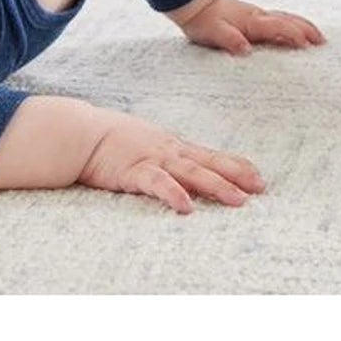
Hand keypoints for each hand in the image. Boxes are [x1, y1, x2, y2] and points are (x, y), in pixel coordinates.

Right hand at [79, 110, 266, 215]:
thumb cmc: (109, 140)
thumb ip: (163, 156)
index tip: (258, 176)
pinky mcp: (134, 172)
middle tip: (261, 188)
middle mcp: (169, 152)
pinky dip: (174, 195)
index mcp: (172, 146)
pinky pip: (158, 185)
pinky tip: (187, 207)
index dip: (236, 165)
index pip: (210, 156)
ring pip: (192, 174)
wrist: (79, 132)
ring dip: (217, 186)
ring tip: (238, 200)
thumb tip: (180, 168)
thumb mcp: (144, 144)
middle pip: (209, 163)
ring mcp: (153, 160)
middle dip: (237, 176)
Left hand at [178, 0, 326, 56]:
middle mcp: (259, 16)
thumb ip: (229, 39)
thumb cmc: (204, 21)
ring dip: (303, 26)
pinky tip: (295, 29)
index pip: (278, 27)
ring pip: (286, 18)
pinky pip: (280, 19)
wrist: (195, 4)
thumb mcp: (213, 32)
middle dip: (308, 30)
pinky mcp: (254, 17)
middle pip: (289, 20)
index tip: (307, 46)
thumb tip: (245, 49)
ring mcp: (258, 15)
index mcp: (252, 22)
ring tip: (317, 37)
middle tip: (323, 42)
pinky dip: (293, 24)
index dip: (293, 35)